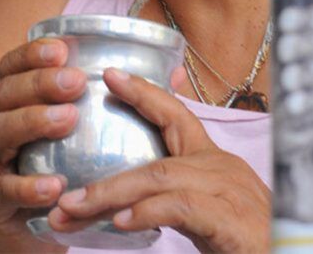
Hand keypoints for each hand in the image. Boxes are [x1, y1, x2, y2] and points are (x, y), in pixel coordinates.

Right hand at [0, 38, 85, 249]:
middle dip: (40, 82)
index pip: (12, 68)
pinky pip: (3, 190)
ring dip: (33, 121)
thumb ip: (103, 104)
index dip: (31, 54)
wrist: (28, 231)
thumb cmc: (59, 171)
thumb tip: (161, 76)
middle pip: (6, 94)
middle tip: (75, 81)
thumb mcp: (73, 135)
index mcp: (13, 103)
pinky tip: (54, 185)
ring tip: (67, 119)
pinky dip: (27, 186)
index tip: (61, 49)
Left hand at [47, 68, 270, 252]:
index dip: (144, 93)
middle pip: (156, 156)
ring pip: (159, 178)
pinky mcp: (232, 221)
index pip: (177, 117)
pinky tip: (121, 224)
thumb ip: (174, 205)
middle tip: (63, 194)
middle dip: (104, 174)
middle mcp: (223, 169)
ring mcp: (230, 192)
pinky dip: (147, 211)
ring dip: (110, 196)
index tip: (110, 75)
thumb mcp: (209, 219)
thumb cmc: (249, 244)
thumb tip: (123, 212)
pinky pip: (181, 207)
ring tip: (74, 211)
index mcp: (216, 164)